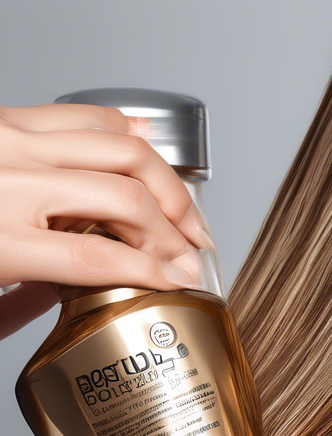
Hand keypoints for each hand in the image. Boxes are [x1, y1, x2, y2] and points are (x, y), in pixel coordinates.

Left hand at [0, 102, 215, 340]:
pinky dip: (131, 138)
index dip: (154, 272)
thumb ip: (22, 299)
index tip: (178, 282)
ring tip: (183, 211)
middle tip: (191, 252)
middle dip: (174, 230)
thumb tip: (75, 297)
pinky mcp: (9, 116)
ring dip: (167, 183)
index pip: (100, 257)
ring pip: (125, 149)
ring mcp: (11, 138)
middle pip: (127, 199)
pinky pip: (92, 118)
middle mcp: (10, 179)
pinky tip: (146, 162)